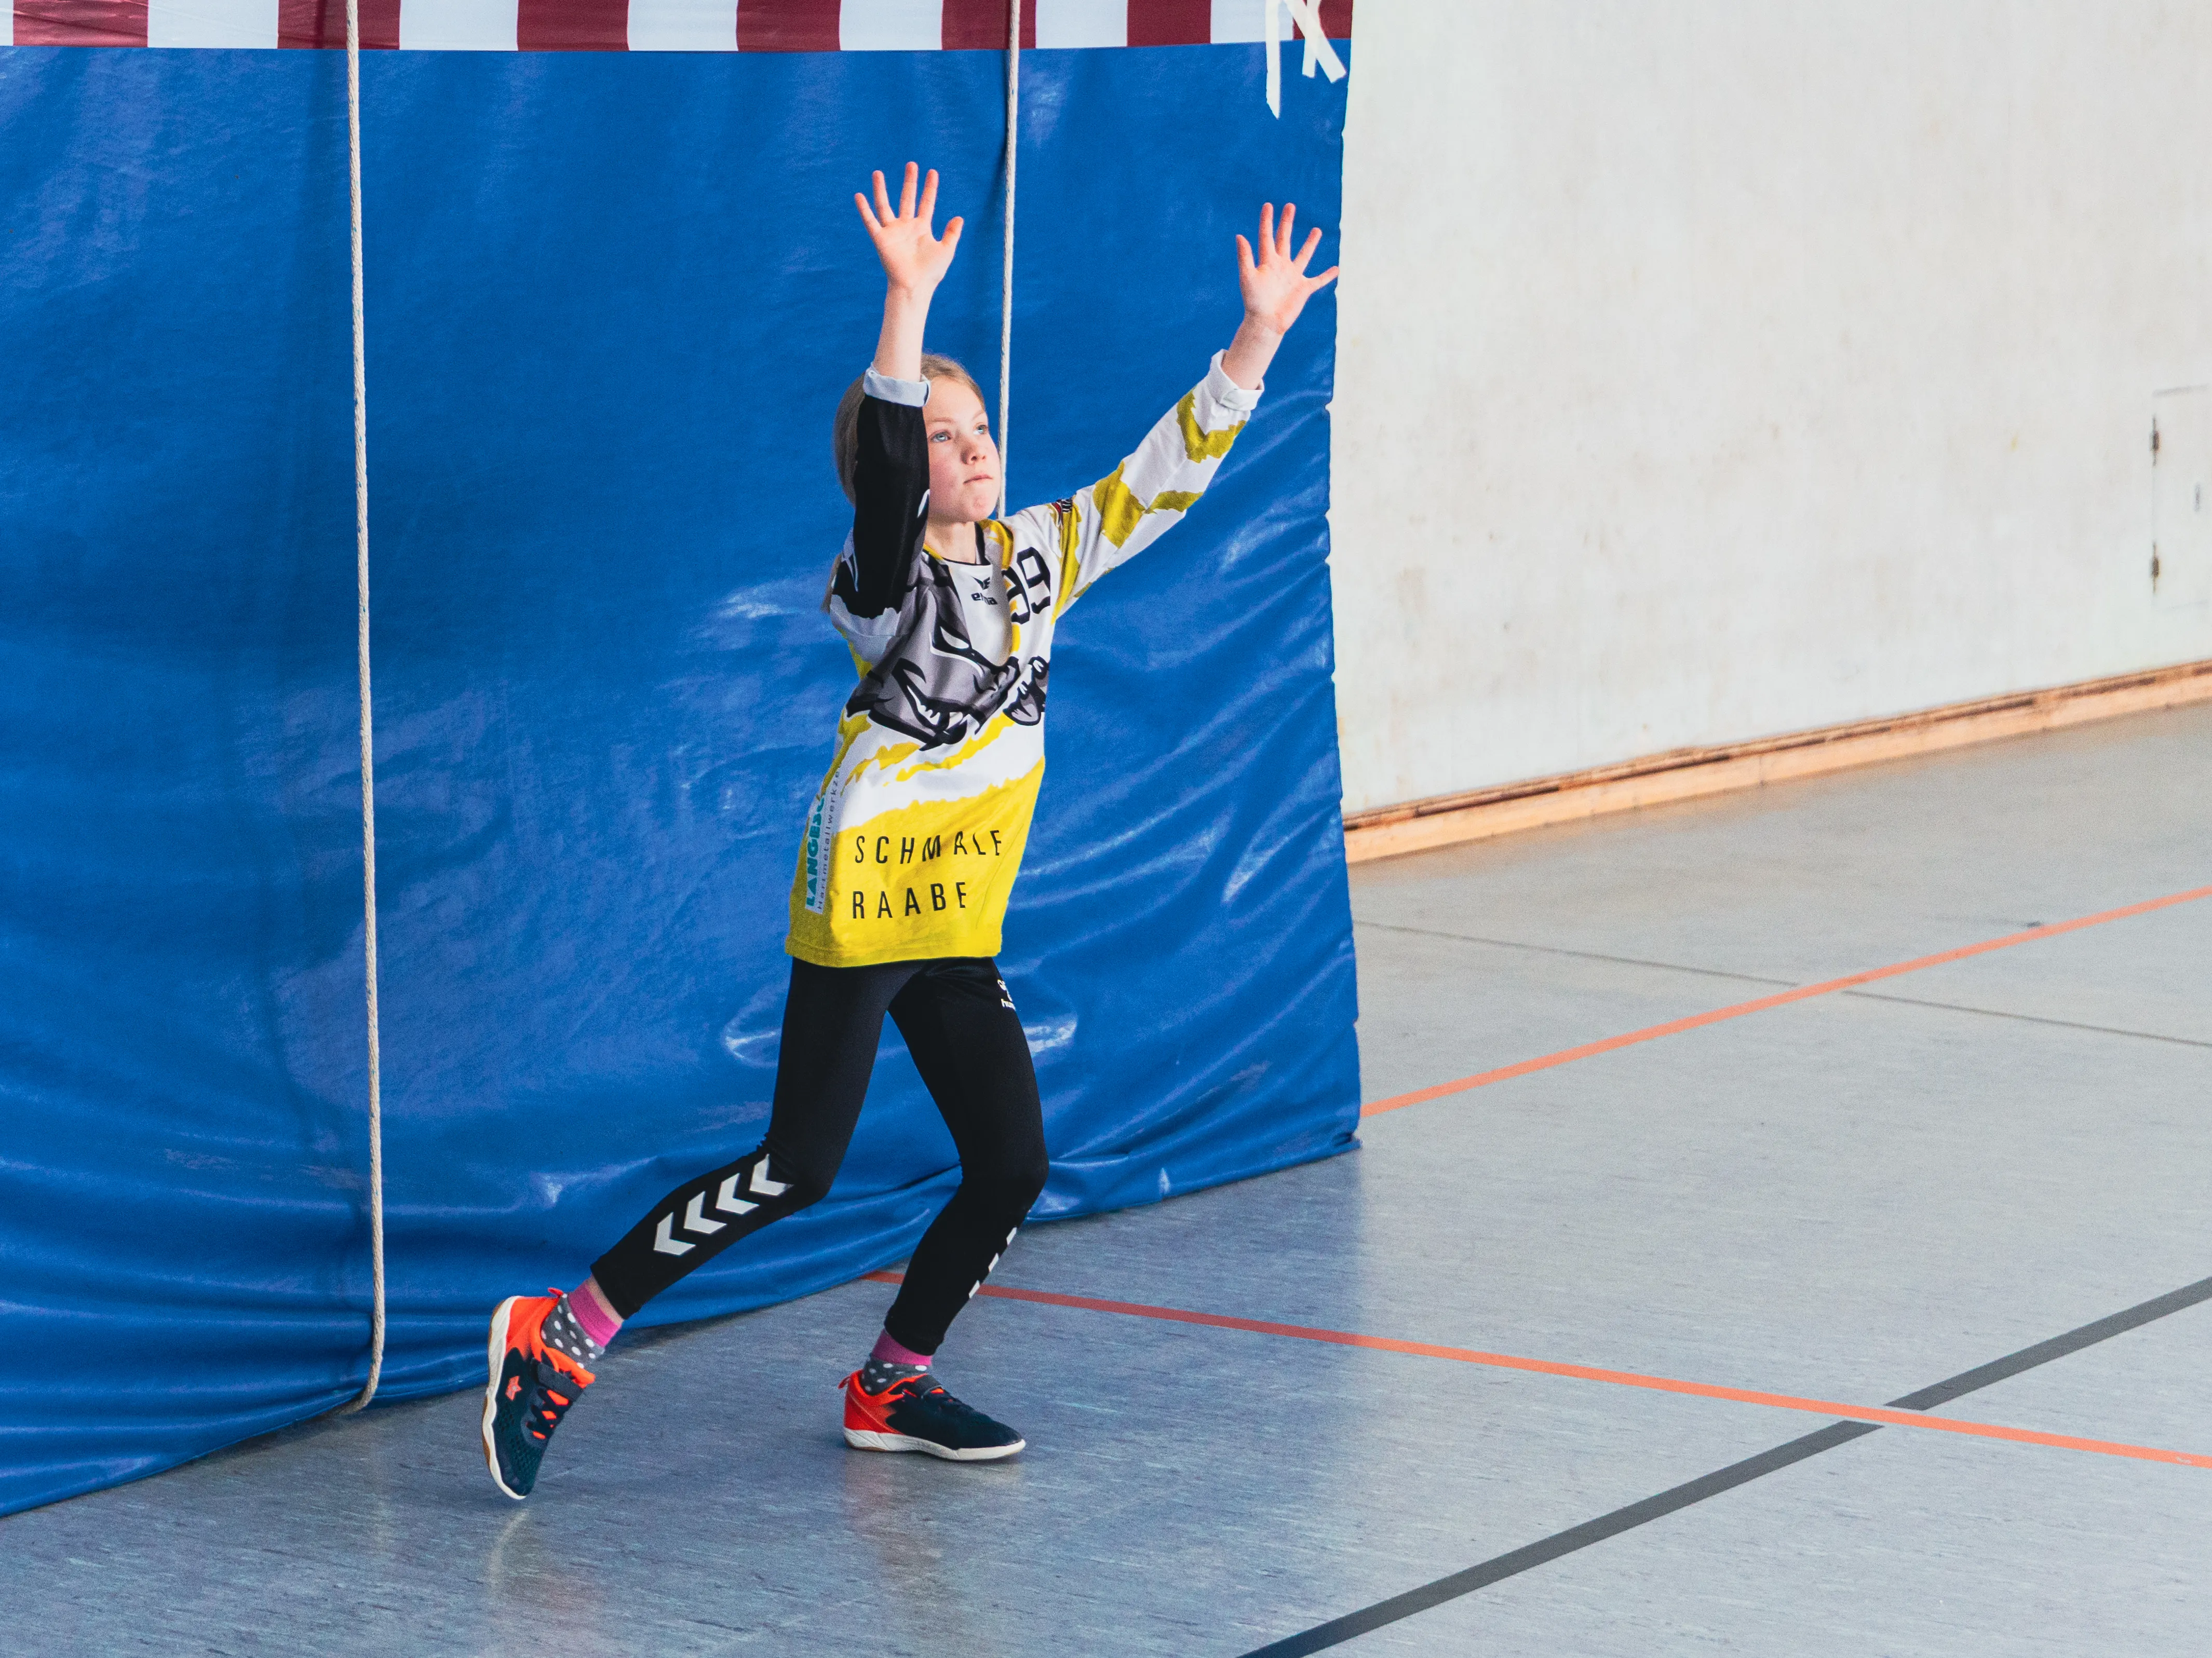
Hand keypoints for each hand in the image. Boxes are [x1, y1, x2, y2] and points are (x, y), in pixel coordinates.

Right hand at [856, 163, 963, 295]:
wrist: (915, 287)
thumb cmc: (931, 273)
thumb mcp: (946, 250)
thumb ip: (952, 233)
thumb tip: (959, 217)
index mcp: (922, 228)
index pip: (926, 203)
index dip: (930, 188)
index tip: (932, 172)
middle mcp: (906, 227)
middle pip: (907, 198)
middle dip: (910, 182)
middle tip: (912, 164)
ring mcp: (893, 232)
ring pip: (885, 205)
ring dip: (881, 189)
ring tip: (878, 172)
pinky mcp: (881, 239)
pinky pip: (870, 222)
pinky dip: (864, 209)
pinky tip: (859, 195)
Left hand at [1236, 203, 1337, 335]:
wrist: (1265, 323)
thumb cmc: (1254, 302)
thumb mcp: (1247, 277)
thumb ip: (1245, 257)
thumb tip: (1239, 236)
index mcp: (1267, 261)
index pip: (1267, 236)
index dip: (1267, 221)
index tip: (1268, 205)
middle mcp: (1281, 266)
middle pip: (1285, 239)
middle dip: (1287, 223)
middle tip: (1290, 206)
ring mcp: (1293, 277)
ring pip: (1304, 255)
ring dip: (1310, 243)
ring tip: (1316, 230)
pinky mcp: (1303, 289)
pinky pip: (1318, 280)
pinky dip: (1328, 275)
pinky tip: (1337, 269)